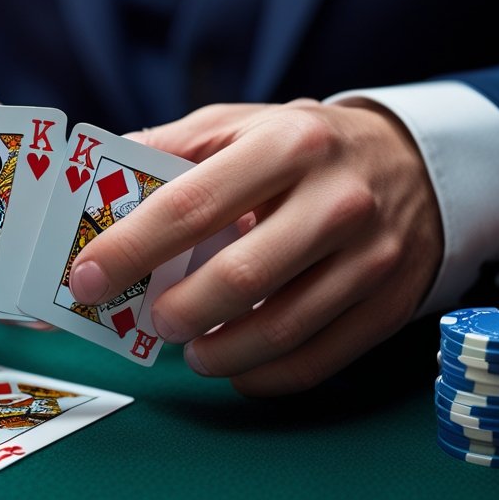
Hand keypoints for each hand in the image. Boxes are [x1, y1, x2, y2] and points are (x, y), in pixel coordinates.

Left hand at [67, 100, 442, 395]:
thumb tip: (89, 185)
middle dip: (177, 312)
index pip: (191, 205)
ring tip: (190, 349)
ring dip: (218, 353)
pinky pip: (318, 360)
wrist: (413, 162)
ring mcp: (372, 255)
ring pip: (282, 330)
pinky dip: (264, 376)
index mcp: (287, 144)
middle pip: (240, 277)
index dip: (130, 249)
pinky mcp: (391, 302)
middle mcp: (337, 199)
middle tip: (148, 323)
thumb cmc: (302, 146)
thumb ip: (169, 149)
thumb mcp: (239, 124)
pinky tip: (235, 365)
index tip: (85, 280)